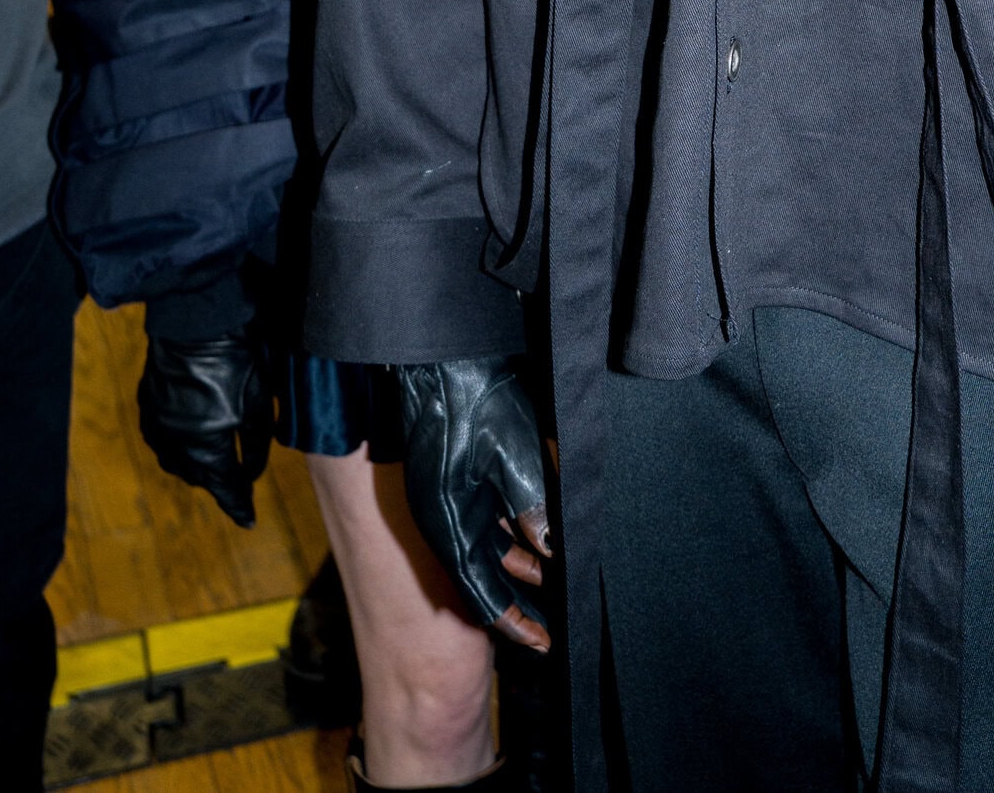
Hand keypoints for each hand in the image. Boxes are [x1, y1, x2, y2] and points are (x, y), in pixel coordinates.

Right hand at [137, 332, 272, 527]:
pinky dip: (176, 445)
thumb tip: (251, 474)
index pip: (225, 487)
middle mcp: (176, 443)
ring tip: (213, 463)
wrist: (196, 321)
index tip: (249, 521)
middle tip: (236, 482)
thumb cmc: (235, 360)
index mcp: (207, 446)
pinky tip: (188, 437)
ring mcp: (157, 425)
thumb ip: (255, 445)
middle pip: (199, 476)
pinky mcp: (148, 405)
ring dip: (195, 467)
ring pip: (176, 461)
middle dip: (218, 482)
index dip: (238, 505)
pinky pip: (161, 439)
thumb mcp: (257, 404)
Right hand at [398, 360, 555, 651]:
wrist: (433, 349)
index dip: (512, 622)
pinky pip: (484, 517)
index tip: (545, 644)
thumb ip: (531, 504)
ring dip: (521, 560)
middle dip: (523, 594)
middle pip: (485, 573)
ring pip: (488, 544)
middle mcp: (443, 518)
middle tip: (559, 613)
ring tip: (559, 576)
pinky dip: (512, 530)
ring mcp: (446, 497)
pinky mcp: (453, 476)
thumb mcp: (513, 450)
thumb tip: (551, 549)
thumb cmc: (472, 394)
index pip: (480, 593)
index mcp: (448, 522)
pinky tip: (540, 531)